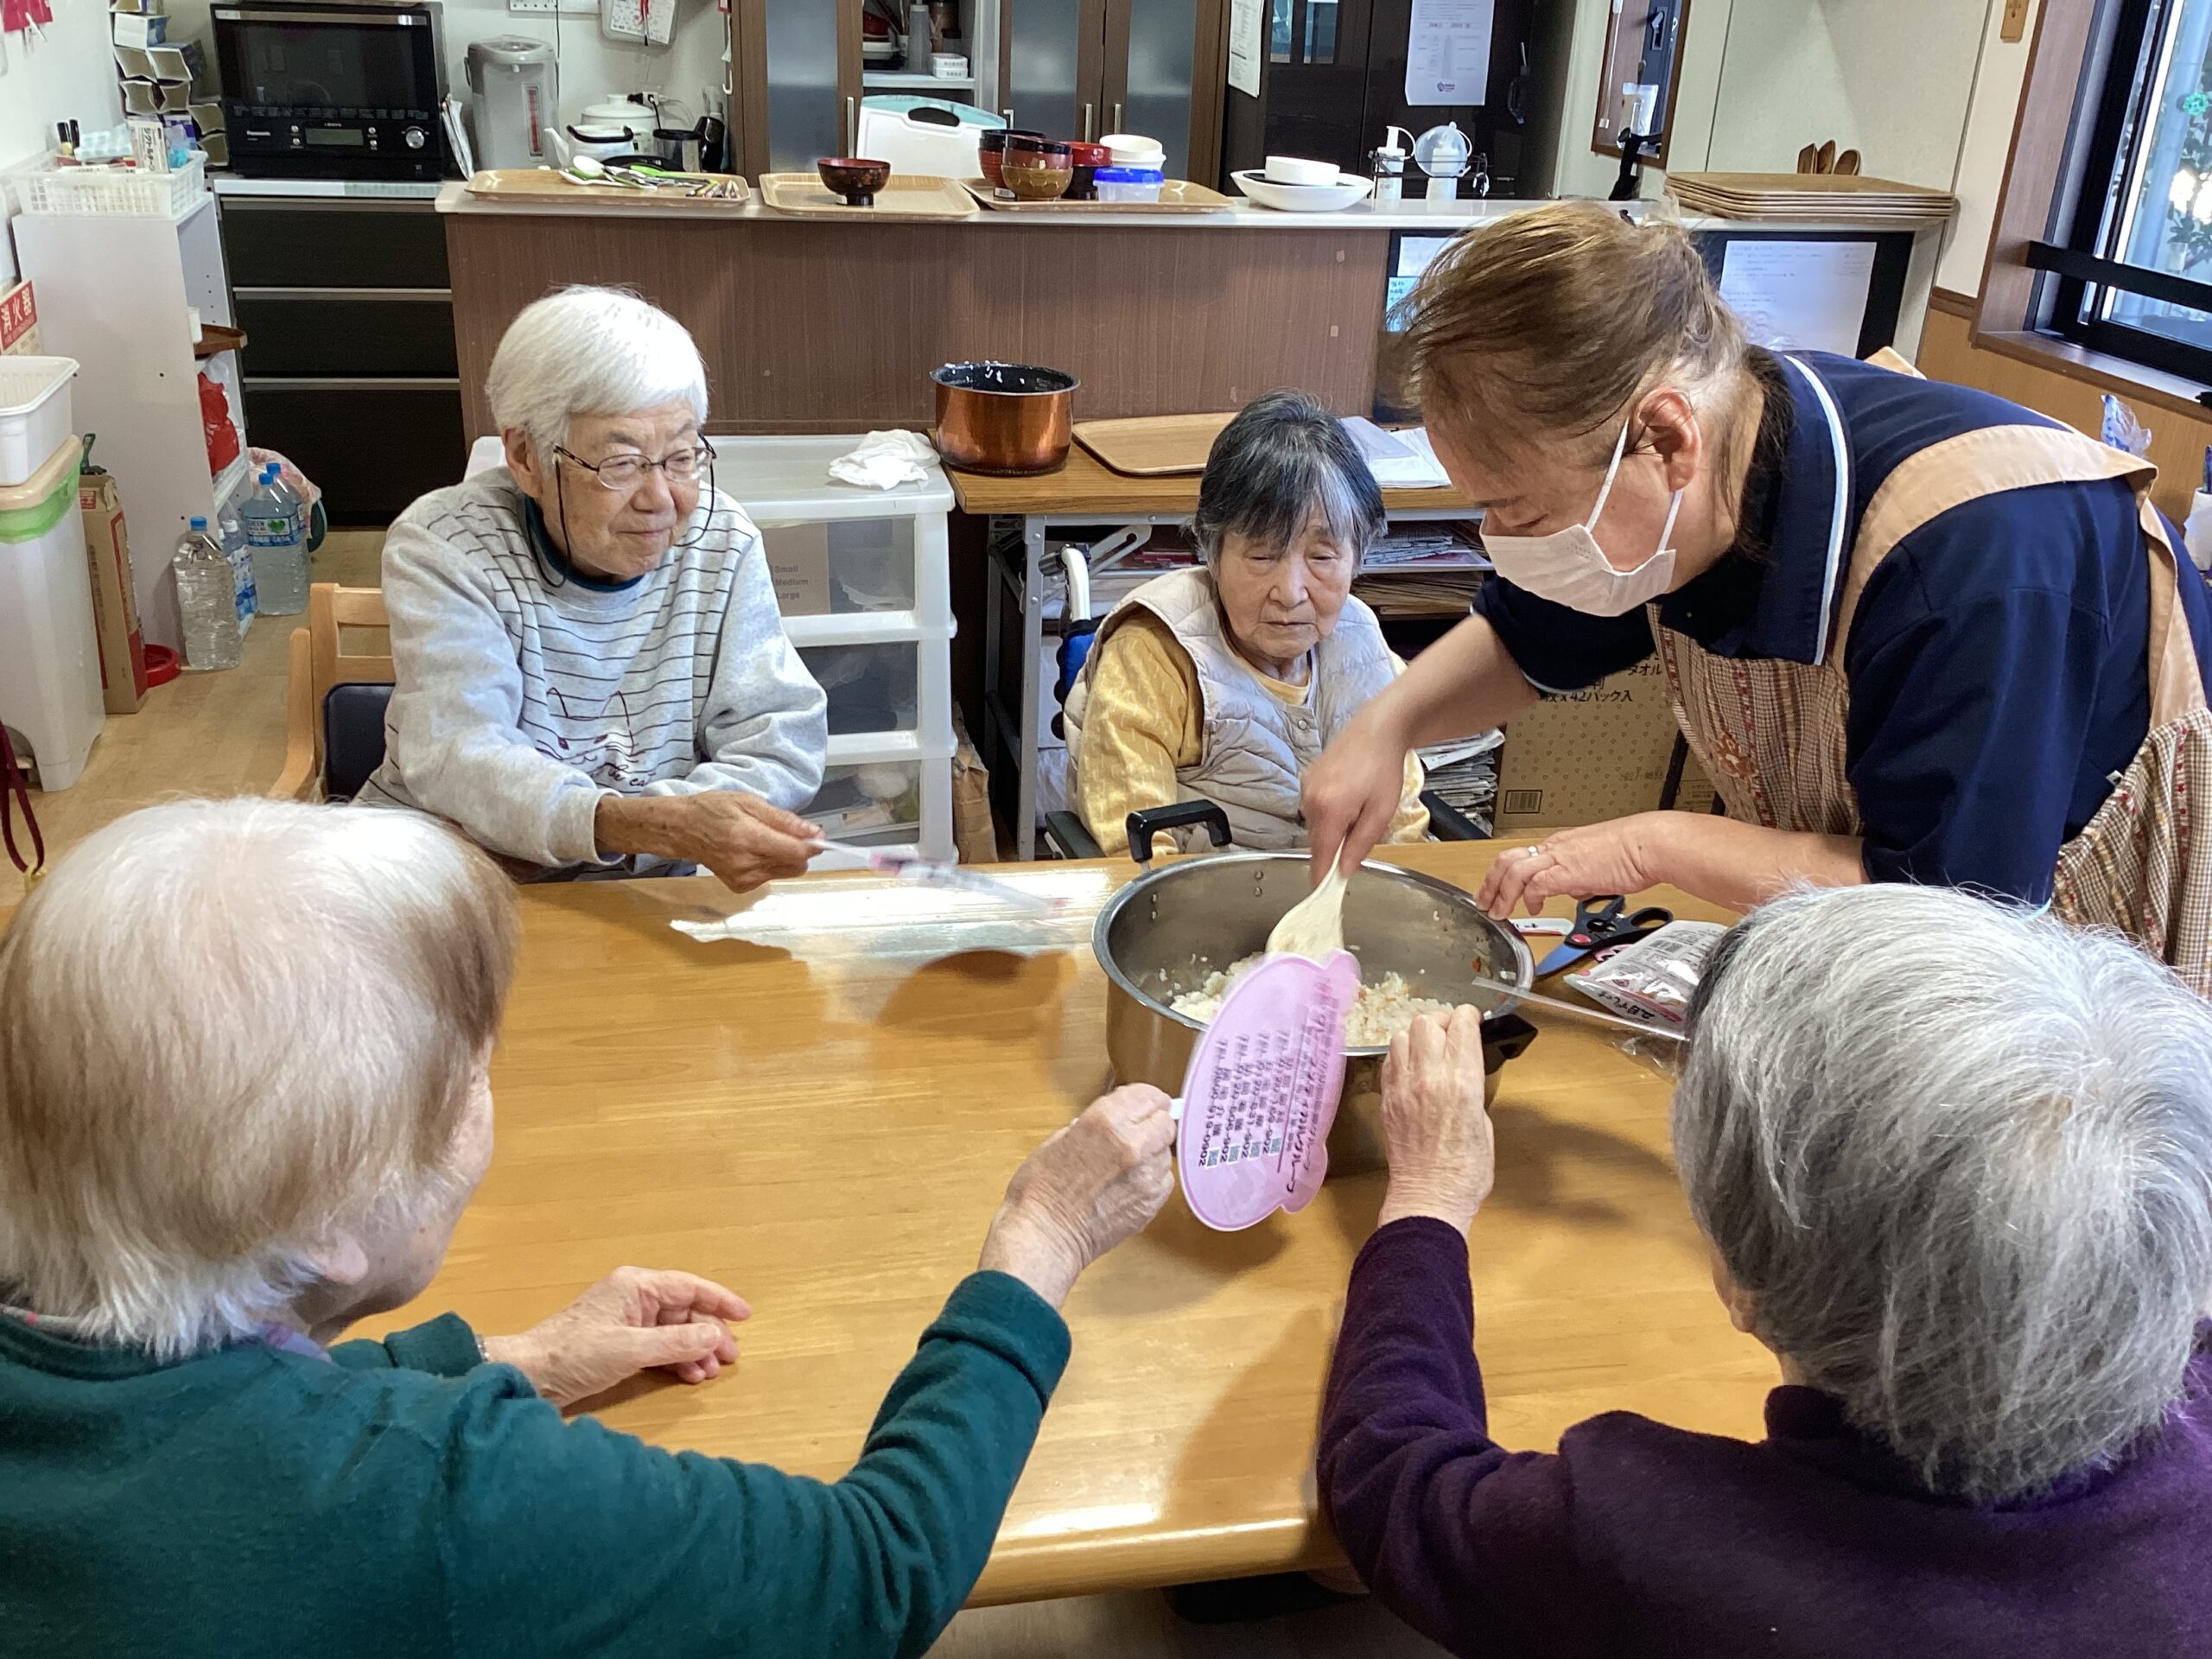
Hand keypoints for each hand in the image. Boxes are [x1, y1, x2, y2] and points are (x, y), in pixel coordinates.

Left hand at [481, 1267, 749, 1408]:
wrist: (527, 1375)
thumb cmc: (575, 1355)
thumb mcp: (630, 1349)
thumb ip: (676, 1343)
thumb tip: (716, 1336)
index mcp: (636, 1286)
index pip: (689, 1287)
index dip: (720, 1300)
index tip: (746, 1316)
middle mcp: (633, 1298)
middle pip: (684, 1311)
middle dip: (708, 1333)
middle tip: (729, 1359)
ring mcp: (625, 1321)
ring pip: (673, 1331)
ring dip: (693, 1350)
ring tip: (708, 1374)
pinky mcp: (618, 1343)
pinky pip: (658, 1346)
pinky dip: (675, 1359)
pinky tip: (688, 1376)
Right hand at [654, 792, 819, 893]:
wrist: (683, 830)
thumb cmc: (714, 810)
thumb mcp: (750, 802)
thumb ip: (784, 820)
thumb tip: (814, 833)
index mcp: (748, 838)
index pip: (797, 853)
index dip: (812, 844)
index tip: (815, 834)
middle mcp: (746, 864)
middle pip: (796, 866)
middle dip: (799, 850)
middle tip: (783, 832)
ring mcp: (743, 879)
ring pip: (785, 872)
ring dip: (784, 857)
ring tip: (761, 839)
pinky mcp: (740, 887)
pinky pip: (770, 877)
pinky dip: (770, 865)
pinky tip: (752, 852)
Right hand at [978, 1085, 1177, 1307]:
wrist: (1044, 1236)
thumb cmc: (1040, 1189)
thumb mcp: (1059, 1138)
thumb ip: (1094, 1123)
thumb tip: (1116, 1118)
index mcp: (1106, 1121)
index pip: (1150, 1095)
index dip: (1144, 1101)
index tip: (1140, 1106)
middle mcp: (1133, 1145)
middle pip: (1166, 1122)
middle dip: (1152, 1125)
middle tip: (1135, 1134)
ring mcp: (1146, 1177)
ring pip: (1166, 1153)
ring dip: (1152, 1154)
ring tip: (1125, 1166)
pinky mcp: (1151, 1204)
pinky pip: (1164, 1181)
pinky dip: (1151, 1180)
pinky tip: (1128, 1186)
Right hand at [1302, 709, 1411, 885]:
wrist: (1377, 729)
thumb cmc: (1384, 769)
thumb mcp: (1381, 813)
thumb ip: (1360, 845)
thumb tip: (1344, 872)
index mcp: (1329, 810)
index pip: (1319, 857)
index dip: (1321, 879)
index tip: (1321, 896)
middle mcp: (1310, 800)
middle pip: (1317, 842)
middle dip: (1335, 848)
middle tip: (1361, 834)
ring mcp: (1306, 788)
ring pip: (1316, 826)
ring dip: (1334, 828)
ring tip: (1359, 808)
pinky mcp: (1307, 779)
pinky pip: (1315, 808)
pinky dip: (1329, 812)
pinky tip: (1349, 797)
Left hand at [1377, 1007, 1494, 1231]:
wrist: (1429, 1198)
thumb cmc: (1466, 1172)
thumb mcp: (1484, 1126)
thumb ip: (1472, 1091)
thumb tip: (1464, 1075)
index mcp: (1462, 1084)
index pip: (1460, 1026)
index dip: (1468, 1016)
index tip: (1471, 1020)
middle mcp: (1429, 1078)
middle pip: (1426, 1021)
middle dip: (1441, 1021)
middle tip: (1450, 1034)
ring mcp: (1403, 1087)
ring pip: (1402, 1035)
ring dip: (1418, 1036)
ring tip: (1429, 1050)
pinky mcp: (1386, 1099)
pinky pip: (1389, 1060)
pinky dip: (1401, 1055)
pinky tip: (1412, 1069)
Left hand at [1475, 814, 1683, 919]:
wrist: (1648, 844)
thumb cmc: (1633, 852)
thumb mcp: (1598, 864)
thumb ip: (1581, 877)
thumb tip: (1576, 889)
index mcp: (1560, 845)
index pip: (1520, 857)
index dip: (1502, 875)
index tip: (1496, 890)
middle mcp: (1555, 849)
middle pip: (1506, 860)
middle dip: (1490, 883)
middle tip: (1484, 902)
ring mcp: (1560, 859)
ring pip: (1514, 871)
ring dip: (1501, 894)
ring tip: (1498, 913)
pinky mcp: (1568, 872)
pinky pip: (1537, 885)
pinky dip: (1529, 899)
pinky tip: (1533, 909)